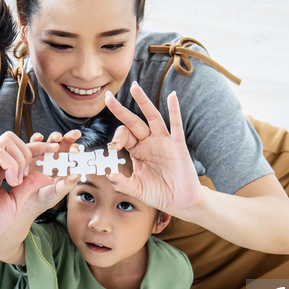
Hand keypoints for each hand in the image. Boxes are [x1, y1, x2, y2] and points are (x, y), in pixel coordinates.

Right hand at [0, 132, 57, 259]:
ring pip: (6, 141)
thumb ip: (29, 186)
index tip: (53, 149)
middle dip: (28, 151)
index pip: (17, 150)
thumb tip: (47, 175)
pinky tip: (11, 182)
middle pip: (11, 138)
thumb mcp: (15, 202)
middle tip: (29, 173)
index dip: (36, 147)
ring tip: (18, 181)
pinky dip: (11, 165)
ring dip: (20, 159)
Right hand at [24, 130, 80, 213]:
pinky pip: (33, 144)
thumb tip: (77, 175)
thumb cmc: (46, 198)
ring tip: (57, 137)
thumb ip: (67, 185)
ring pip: (49, 142)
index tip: (77, 150)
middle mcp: (54, 159)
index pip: (72, 156)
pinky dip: (35, 139)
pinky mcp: (30, 155)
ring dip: (54, 137)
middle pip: (63, 144)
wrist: (27, 203)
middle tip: (74, 134)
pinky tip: (39, 138)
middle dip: (69, 138)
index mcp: (64, 166)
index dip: (76, 151)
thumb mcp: (58, 193)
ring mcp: (42, 156)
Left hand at [104, 82, 203, 216]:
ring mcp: (163, 141)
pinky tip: (171, 96)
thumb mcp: (137, 190)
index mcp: (137, 151)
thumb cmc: (159, 194)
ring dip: (143, 102)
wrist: (180, 201)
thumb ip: (123, 183)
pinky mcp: (177, 145)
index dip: (116, 139)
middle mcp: (149, 142)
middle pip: (133, 122)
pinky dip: (174, 110)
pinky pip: (176, 125)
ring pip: (152, 117)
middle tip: (108, 97)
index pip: (123, 137)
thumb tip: (109, 176)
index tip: (113, 148)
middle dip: (120, 110)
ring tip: (134, 87)